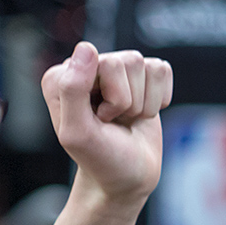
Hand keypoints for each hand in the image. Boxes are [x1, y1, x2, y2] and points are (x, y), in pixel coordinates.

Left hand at [42, 45, 171, 212]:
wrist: (127, 177)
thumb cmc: (100, 159)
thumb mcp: (78, 132)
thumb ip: (73, 89)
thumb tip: (87, 47)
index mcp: (62, 77)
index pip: (105, 62)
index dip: (114, 97)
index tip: (99, 121)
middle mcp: (87, 68)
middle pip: (130, 61)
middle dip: (130, 101)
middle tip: (115, 121)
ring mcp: (115, 72)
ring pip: (149, 66)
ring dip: (145, 102)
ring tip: (127, 119)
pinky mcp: (140, 78)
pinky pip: (163, 70)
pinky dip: (160, 98)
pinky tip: (142, 113)